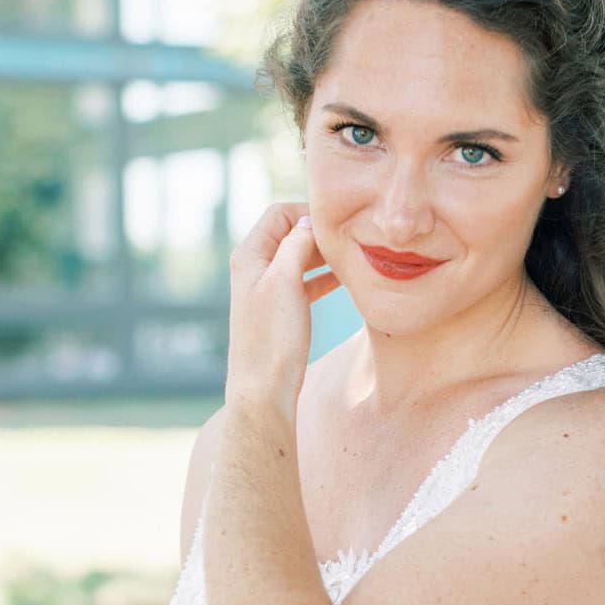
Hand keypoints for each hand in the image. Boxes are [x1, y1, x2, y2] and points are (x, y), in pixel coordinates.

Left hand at [225, 201, 339, 416]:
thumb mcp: (285, 282)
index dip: (309, 213)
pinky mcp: (282, 311)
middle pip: (291, 233)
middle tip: (354, 239)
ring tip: (355, 258)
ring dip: (325, 256)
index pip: (280, 213)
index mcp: (250, 255)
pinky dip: (325, 278)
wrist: (264, 391)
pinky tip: (346, 281)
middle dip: (320, 233)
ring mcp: (268, 289)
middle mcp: (255, 268)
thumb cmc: (273, 338)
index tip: (340, 224)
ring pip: (300, 258)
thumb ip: (296, 245)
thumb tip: (309, 220)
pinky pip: (305, 282)